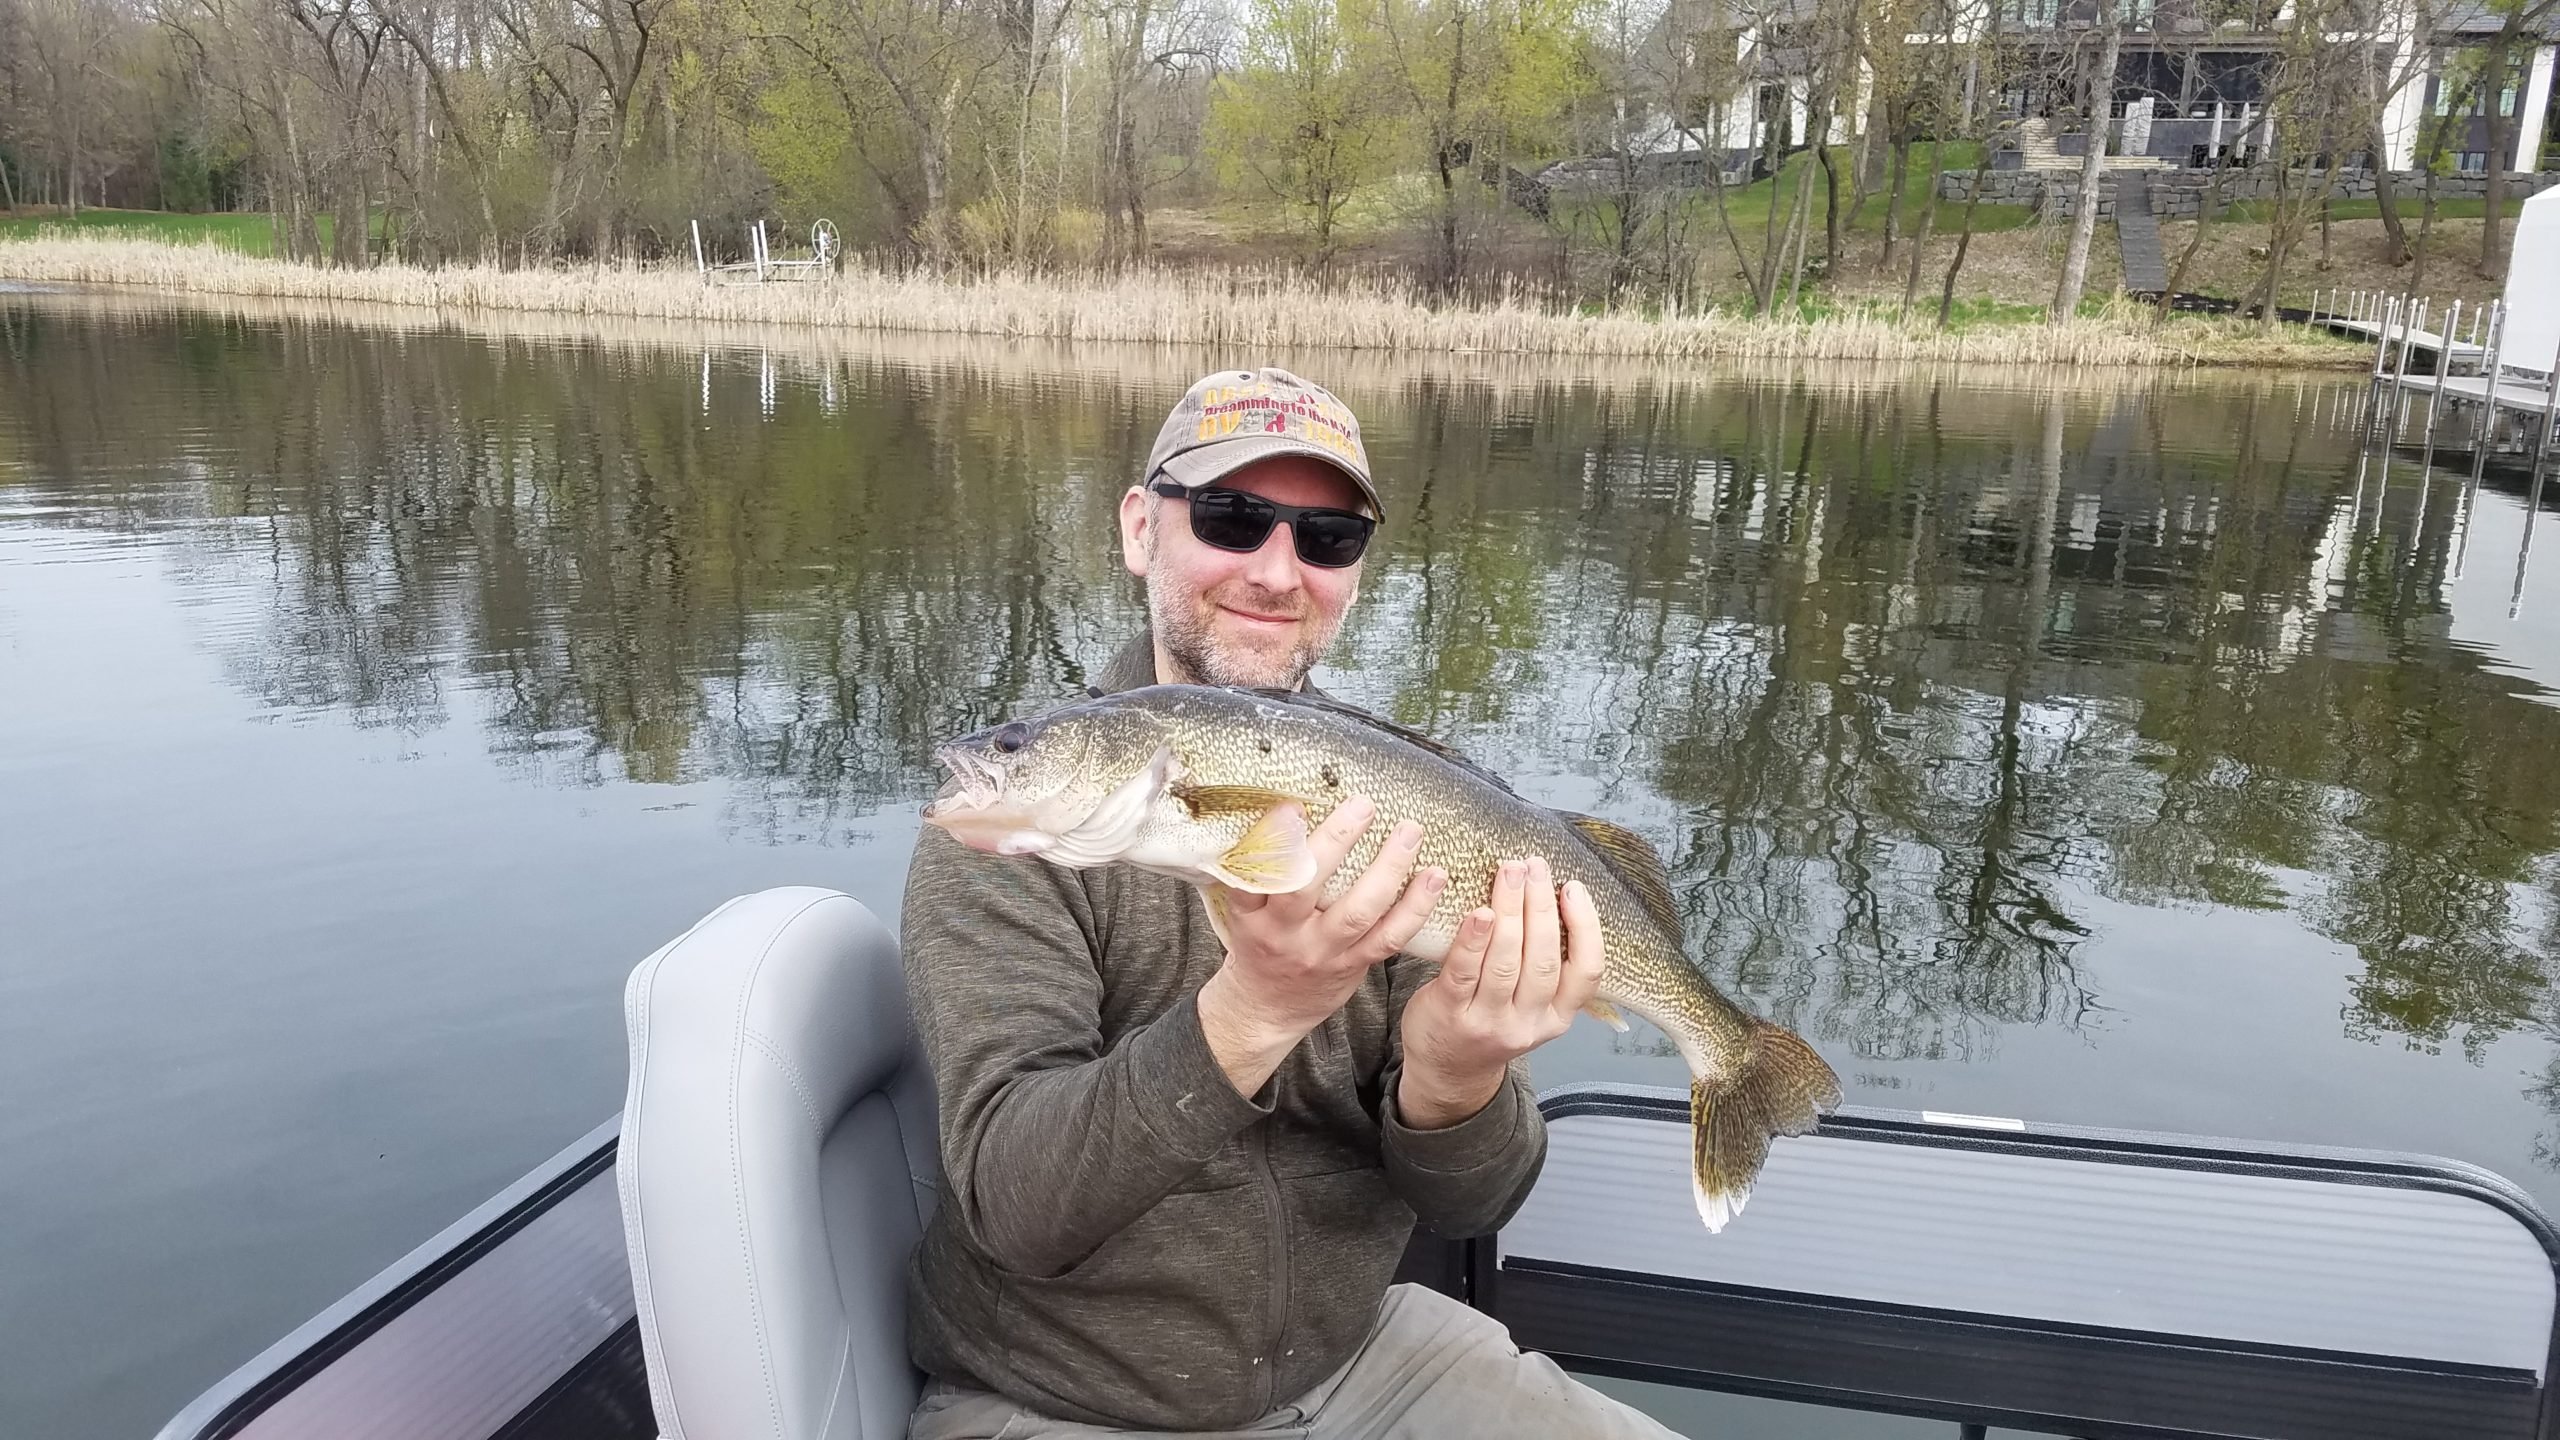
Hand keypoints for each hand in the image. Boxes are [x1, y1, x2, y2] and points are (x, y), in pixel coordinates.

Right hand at [1197, 796, 1448, 1095]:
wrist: (1267, 1009)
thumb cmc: (1259, 944)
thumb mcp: (1247, 911)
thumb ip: (1266, 872)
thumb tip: (1295, 810)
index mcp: (1253, 915)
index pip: (1254, 876)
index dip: (1272, 843)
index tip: (1293, 807)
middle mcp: (1284, 934)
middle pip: (1306, 888)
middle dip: (1336, 843)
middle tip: (1364, 805)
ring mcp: (1322, 952)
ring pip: (1357, 912)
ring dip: (1388, 869)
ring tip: (1410, 832)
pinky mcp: (1353, 965)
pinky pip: (1389, 938)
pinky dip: (1415, 908)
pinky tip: (1434, 877)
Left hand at [1396, 857, 1604, 1127]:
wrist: (1446, 1070)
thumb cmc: (1491, 1020)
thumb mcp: (1531, 1005)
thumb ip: (1546, 964)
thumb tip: (1552, 892)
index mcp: (1557, 1017)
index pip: (1587, 973)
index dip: (1586, 928)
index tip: (1574, 888)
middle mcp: (1528, 1023)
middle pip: (1543, 959)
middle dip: (1541, 906)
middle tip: (1534, 865)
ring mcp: (1489, 1022)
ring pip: (1506, 962)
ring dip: (1509, 911)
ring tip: (1508, 873)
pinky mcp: (1450, 1015)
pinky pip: (1464, 972)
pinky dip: (1472, 939)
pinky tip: (1478, 911)